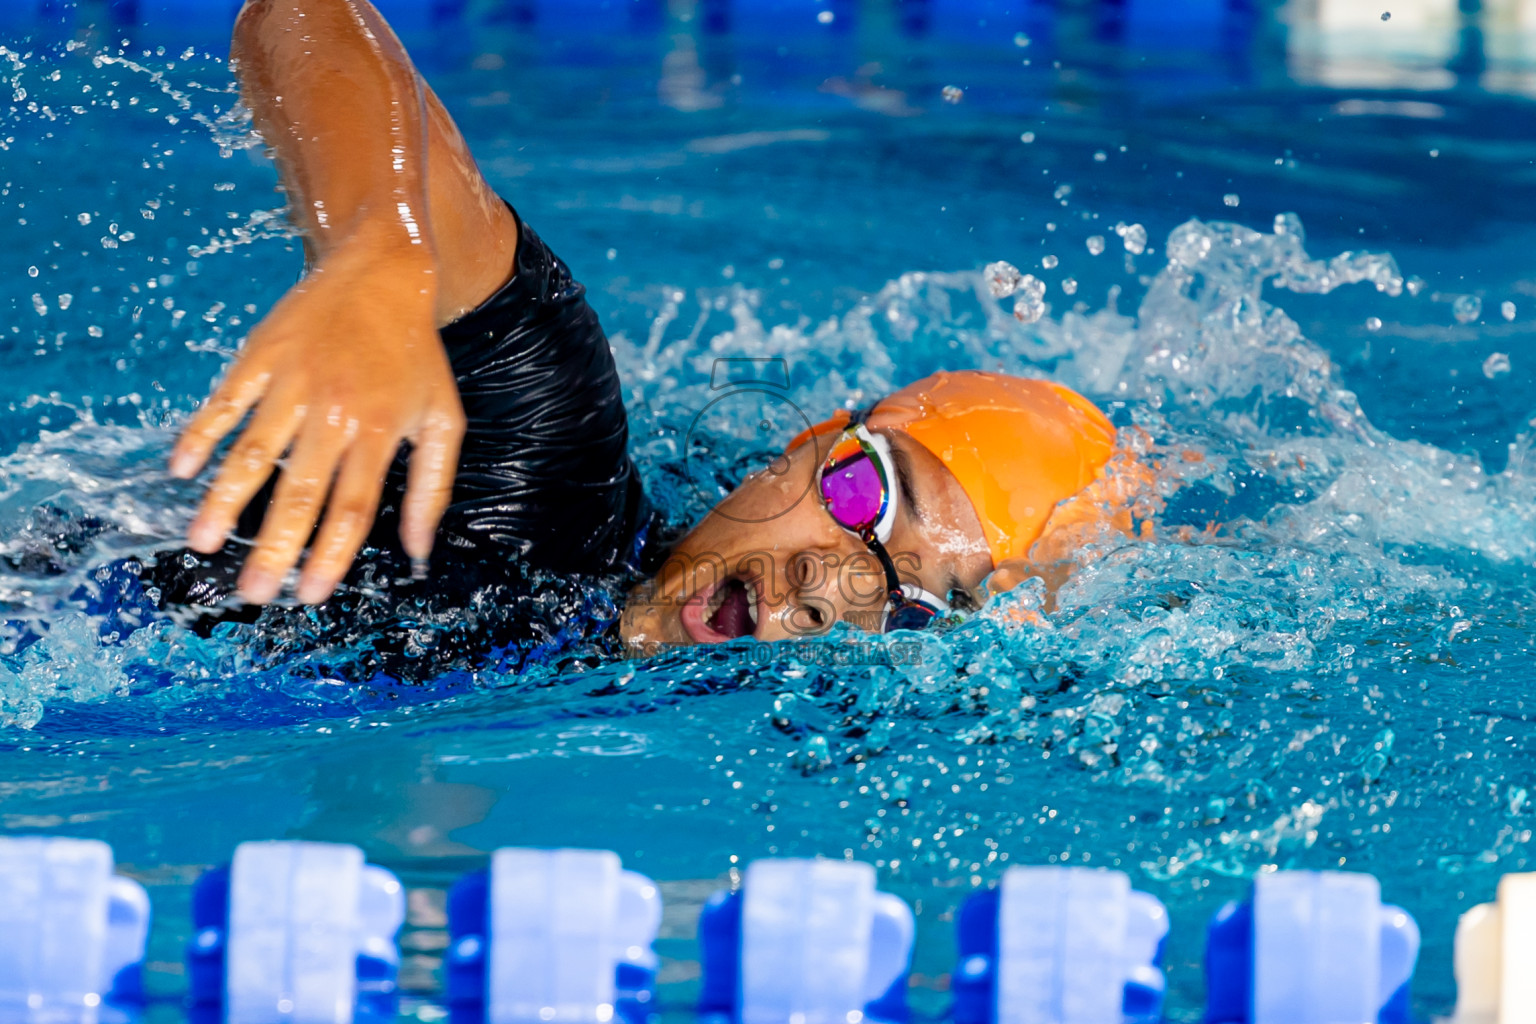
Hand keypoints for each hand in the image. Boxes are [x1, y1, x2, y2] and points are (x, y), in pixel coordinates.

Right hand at [170, 238, 464, 604]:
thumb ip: (432, 487)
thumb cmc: (416, 355)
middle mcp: (335, 411)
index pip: (353, 508)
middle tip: (251, 593)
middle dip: (274, 549)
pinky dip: (201, 435)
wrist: (383, 270)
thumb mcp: (443, 419)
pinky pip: (224, 402)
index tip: (309, 594)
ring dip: (224, 501)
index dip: (330, 555)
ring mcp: (294, 381)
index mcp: (382, 431)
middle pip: (299, 493)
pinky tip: (182, 470)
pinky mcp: (261, 355)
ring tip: (203, 542)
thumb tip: (420, 549)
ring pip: (253, 453)